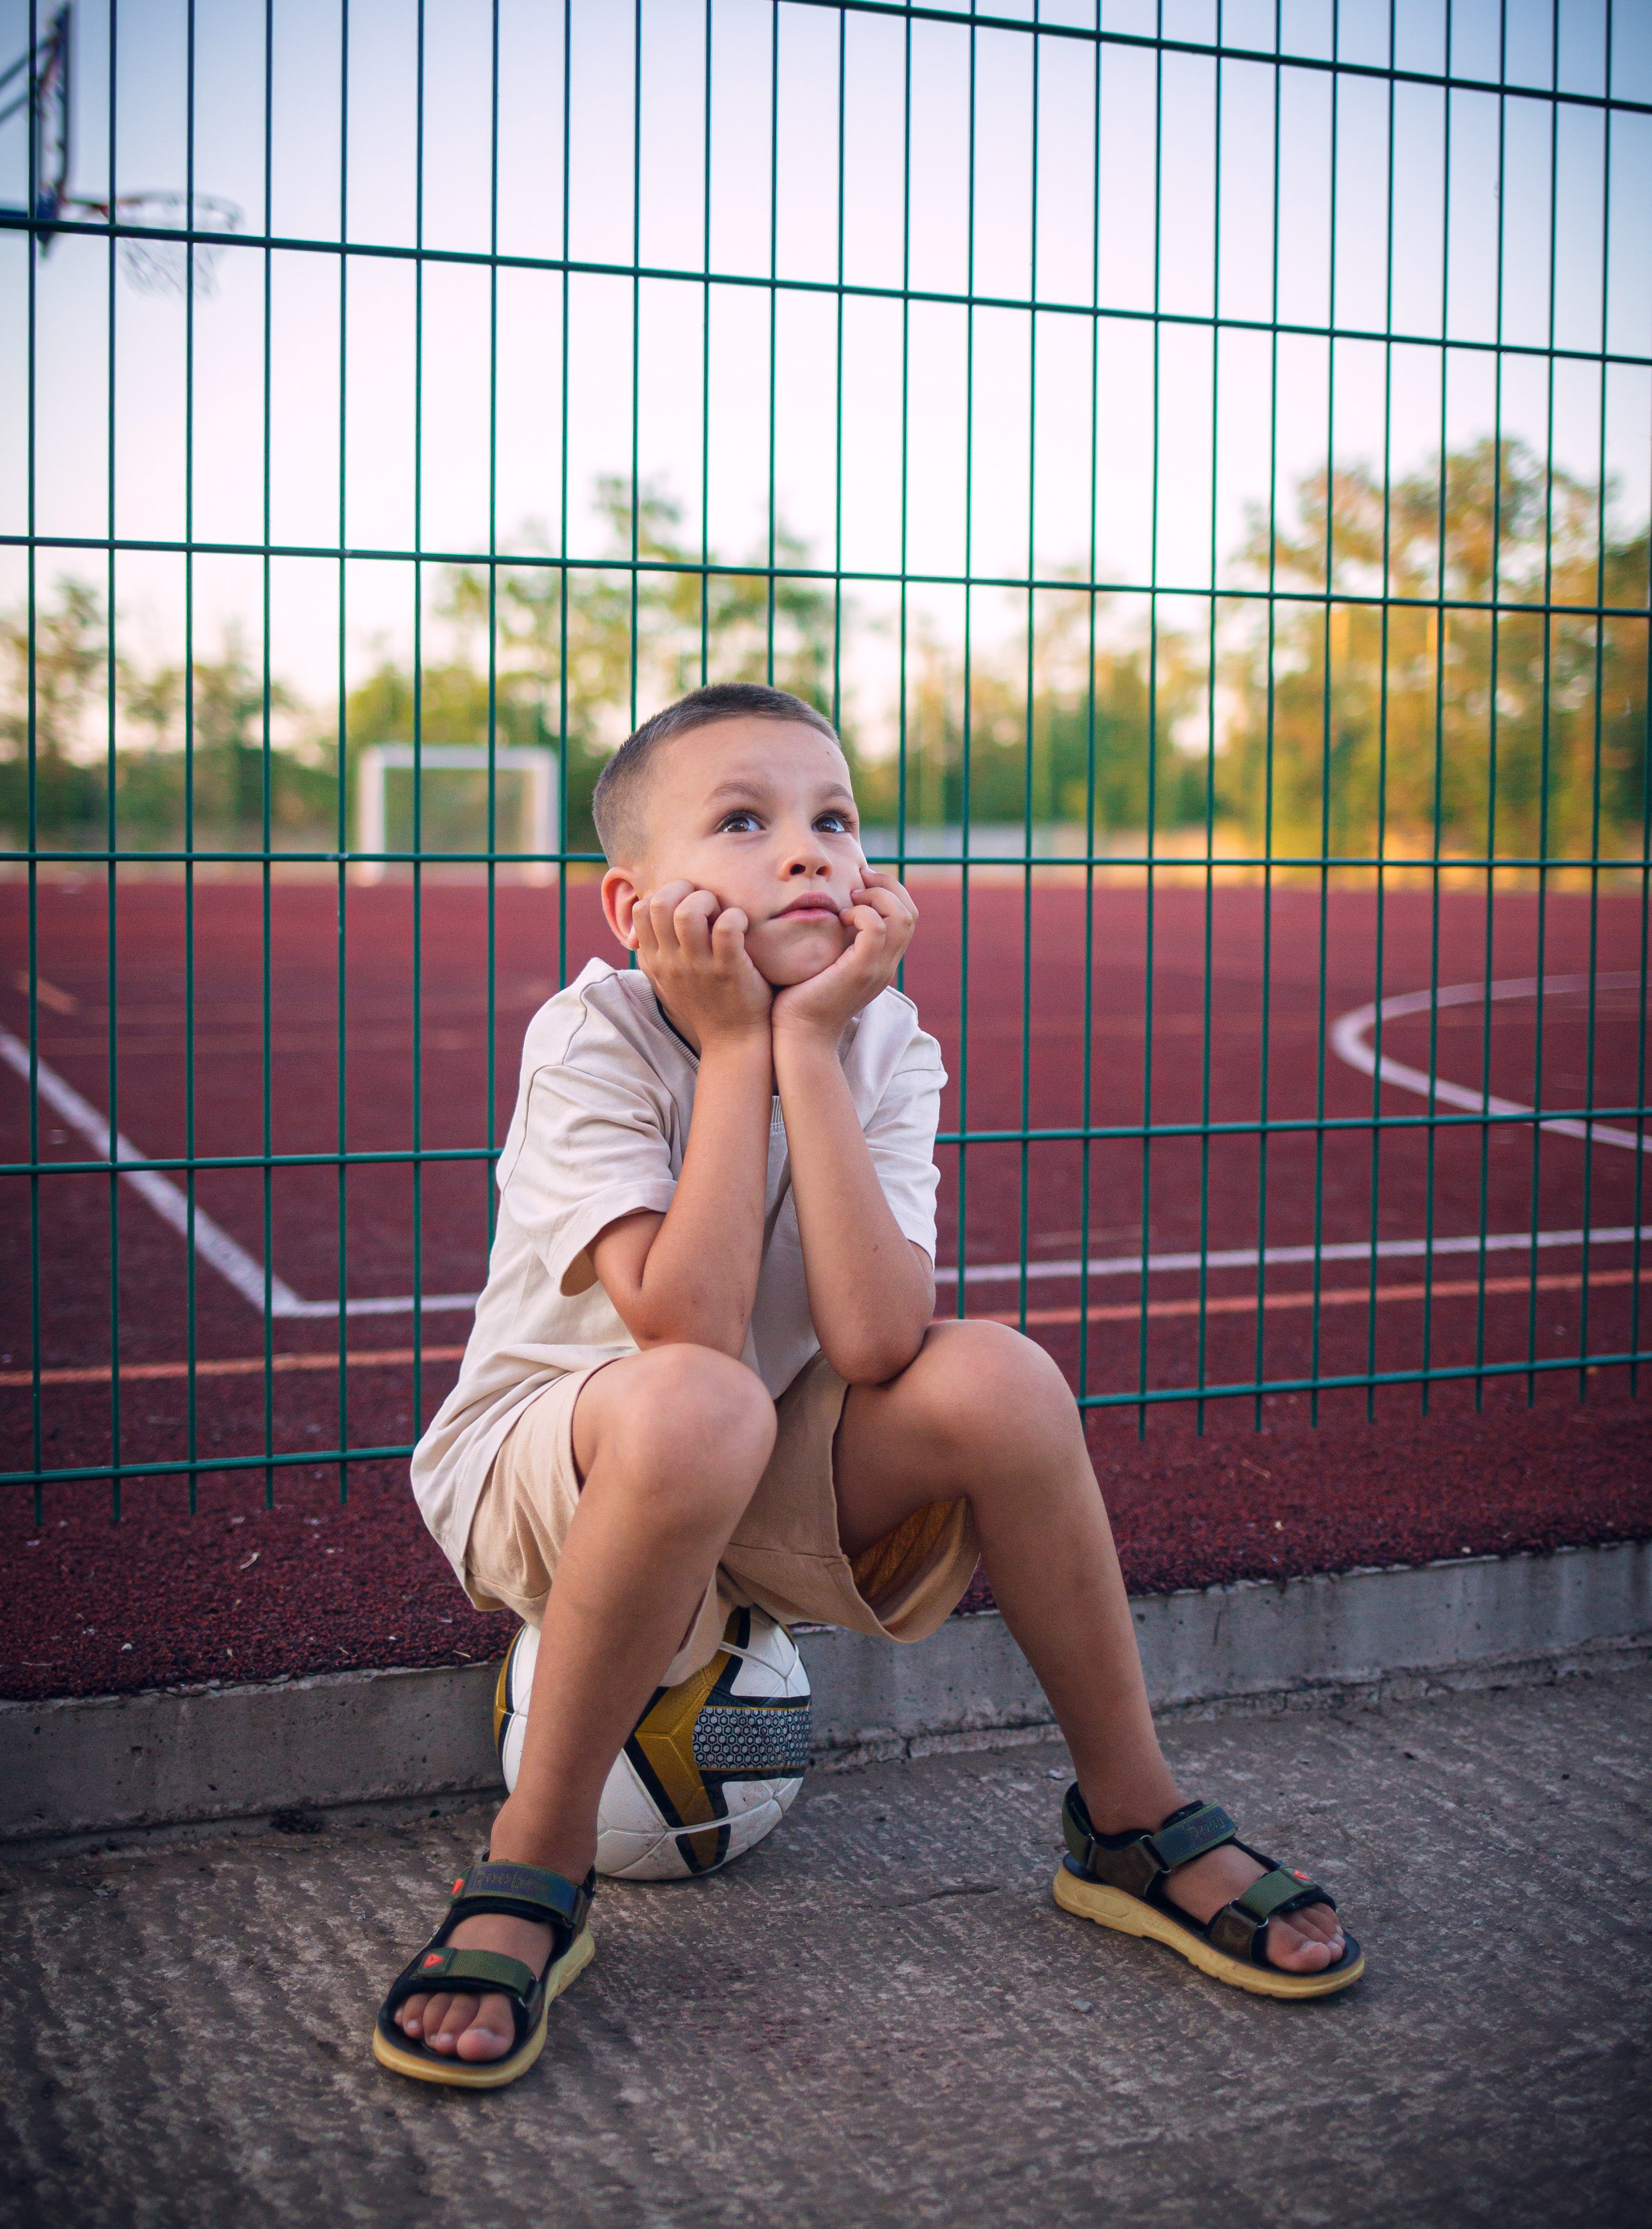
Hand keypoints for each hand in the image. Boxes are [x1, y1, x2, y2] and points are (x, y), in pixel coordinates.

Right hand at [633, 880, 772, 1051]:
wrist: (732, 1040)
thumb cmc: (706, 1002)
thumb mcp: (668, 979)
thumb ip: (656, 950)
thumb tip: (644, 916)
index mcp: (654, 961)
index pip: (641, 910)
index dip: (664, 894)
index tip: (684, 903)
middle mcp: (670, 963)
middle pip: (660, 904)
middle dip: (684, 889)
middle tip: (705, 901)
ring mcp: (698, 967)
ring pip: (689, 912)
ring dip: (708, 900)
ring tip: (722, 910)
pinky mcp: (728, 970)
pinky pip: (726, 928)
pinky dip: (736, 916)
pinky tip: (742, 923)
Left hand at [770, 871, 917, 1048]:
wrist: (799, 1033)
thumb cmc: (802, 996)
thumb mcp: (827, 960)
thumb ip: (836, 938)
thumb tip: (826, 908)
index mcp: (882, 960)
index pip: (906, 917)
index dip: (889, 891)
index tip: (860, 881)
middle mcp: (887, 964)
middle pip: (910, 912)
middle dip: (887, 886)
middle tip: (858, 880)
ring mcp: (878, 968)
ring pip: (902, 917)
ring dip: (877, 897)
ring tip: (851, 898)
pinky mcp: (861, 971)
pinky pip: (876, 929)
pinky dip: (862, 913)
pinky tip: (841, 918)